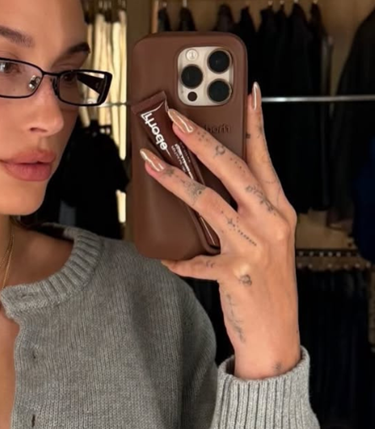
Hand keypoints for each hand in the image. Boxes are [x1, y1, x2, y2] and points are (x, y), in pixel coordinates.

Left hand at [140, 83, 300, 379]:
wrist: (276, 334)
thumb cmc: (266, 283)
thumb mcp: (264, 240)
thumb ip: (241, 212)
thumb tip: (202, 187)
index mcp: (278, 209)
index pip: (263, 157)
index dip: (254, 123)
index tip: (244, 93)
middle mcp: (270, 221)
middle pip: (233, 170)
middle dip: (201, 140)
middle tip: (174, 119)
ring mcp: (255, 246)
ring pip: (209, 203)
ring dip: (175, 181)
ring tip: (150, 164)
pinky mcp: (237, 273)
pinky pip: (196, 260)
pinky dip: (178, 258)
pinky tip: (164, 257)